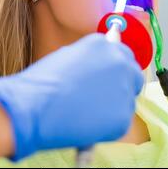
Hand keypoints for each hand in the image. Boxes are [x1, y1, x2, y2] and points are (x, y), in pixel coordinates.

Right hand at [0, 33, 142, 160]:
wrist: (34, 106)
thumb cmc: (42, 83)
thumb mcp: (68, 58)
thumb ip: (90, 61)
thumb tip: (99, 71)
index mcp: (102, 44)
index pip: (121, 52)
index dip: (115, 66)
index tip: (110, 76)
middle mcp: (118, 61)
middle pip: (133, 72)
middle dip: (124, 82)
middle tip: (107, 97)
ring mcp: (123, 87)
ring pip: (127, 98)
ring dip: (114, 104)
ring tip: (88, 112)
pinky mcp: (123, 115)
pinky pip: (121, 119)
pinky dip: (108, 124)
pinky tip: (88, 124)